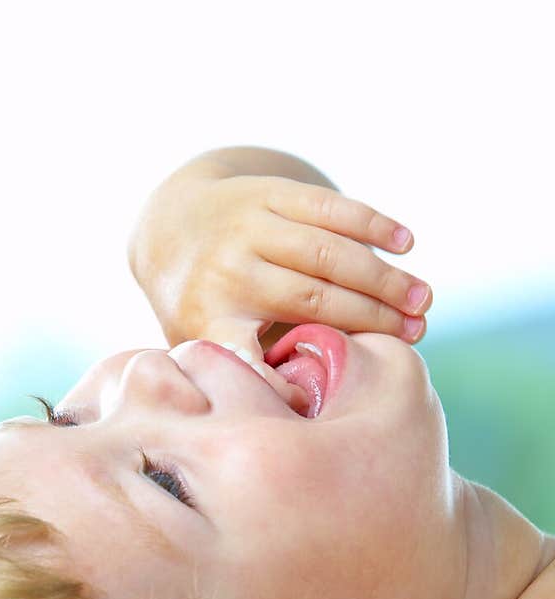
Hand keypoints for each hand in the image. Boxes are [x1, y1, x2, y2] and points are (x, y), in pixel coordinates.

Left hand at [128, 171, 431, 368]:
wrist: (175, 224)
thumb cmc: (208, 303)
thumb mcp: (209, 342)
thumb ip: (251, 368)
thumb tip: (304, 406)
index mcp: (210, 318)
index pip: (239, 350)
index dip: (270, 375)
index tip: (305, 397)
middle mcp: (227, 270)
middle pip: (310, 298)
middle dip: (370, 316)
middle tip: (418, 332)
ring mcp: (248, 226)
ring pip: (326, 252)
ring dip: (382, 276)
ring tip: (423, 299)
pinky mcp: (269, 192)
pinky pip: (328, 206)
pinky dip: (370, 223)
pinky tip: (406, 243)